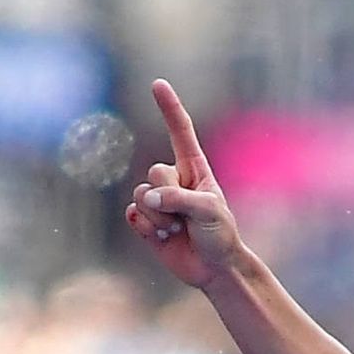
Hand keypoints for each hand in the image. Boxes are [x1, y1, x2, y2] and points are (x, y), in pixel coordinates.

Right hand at [125, 79, 242, 292]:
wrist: (214, 269)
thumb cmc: (219, 235)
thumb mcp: (209, 211)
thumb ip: (179, 198)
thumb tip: (146, 198)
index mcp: (194, 169)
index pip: (180, 132)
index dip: (169, 108)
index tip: (157, 83)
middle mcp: (173, 180)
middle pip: (155, 172)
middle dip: (169, 197)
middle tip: (187, 217)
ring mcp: (158, 200)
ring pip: (141, 195)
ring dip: (159, 218)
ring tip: (178, 229)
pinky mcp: (145, 221)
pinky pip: (133, 215)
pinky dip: (146, 228)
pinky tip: (163, 237)